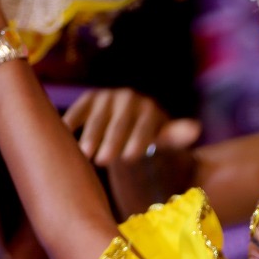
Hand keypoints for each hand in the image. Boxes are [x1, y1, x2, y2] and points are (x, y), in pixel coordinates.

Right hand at [64, 88, 201, 167]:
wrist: (130, 132)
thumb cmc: (151, 143)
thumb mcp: (165, 142)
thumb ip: (175, 136)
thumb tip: (195, 128)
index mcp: (150, 109)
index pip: (146, 124)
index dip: (139, 139)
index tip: (131, 156)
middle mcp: (129, 98)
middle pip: (119, 123)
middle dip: (111, 142)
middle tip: (103, 161)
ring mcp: (107, 97)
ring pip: (97, 118)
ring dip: (90, 135)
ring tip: (84, 154)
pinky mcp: (88, 100)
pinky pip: (78, 112)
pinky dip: (70, 124)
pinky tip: (63, 138)